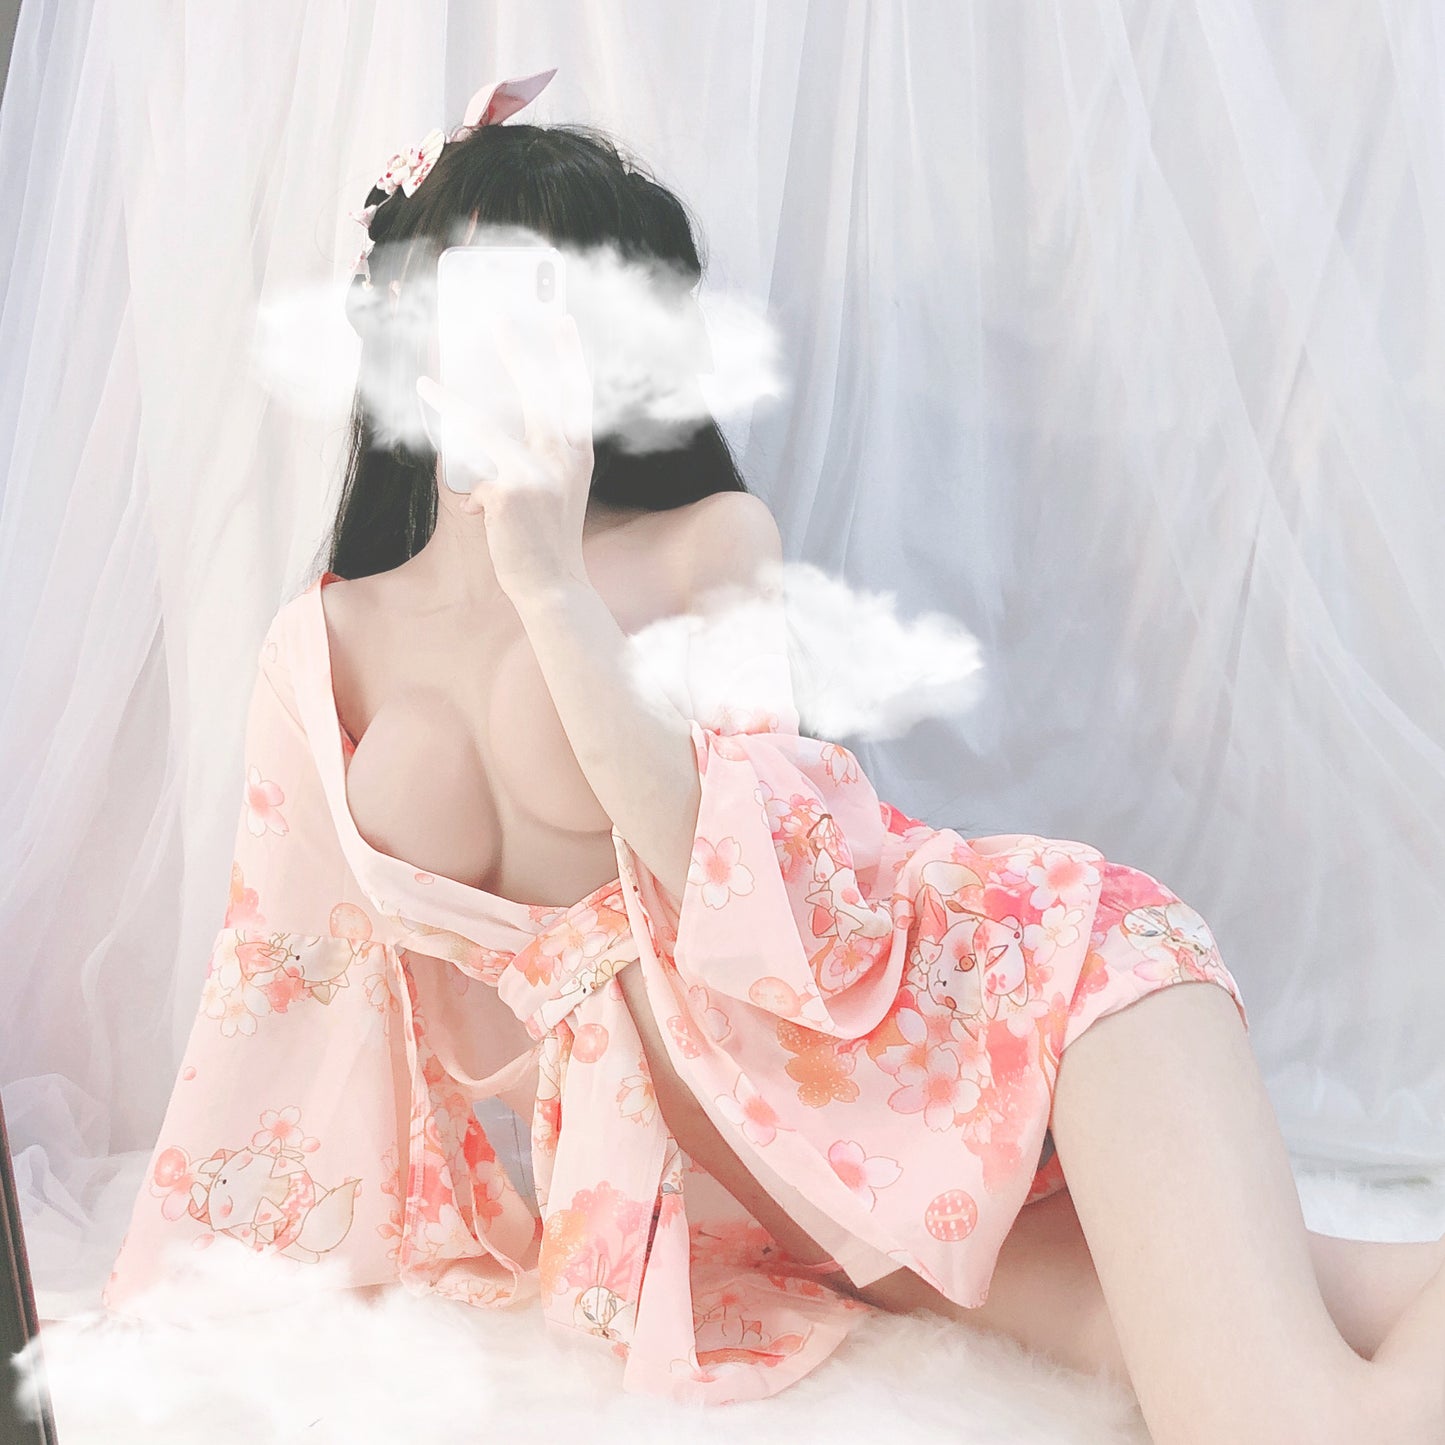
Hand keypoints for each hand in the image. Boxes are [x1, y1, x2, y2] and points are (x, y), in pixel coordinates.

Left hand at [416, 311, 594, 599]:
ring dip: (450, 401)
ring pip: (486, 424)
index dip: (569, 355)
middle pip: (537, 392)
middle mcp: (563, 457)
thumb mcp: (555, 493)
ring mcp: (538, 472)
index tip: (560, 320)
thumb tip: (482, 445)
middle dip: (516, 353)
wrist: (555, 585)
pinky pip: (475, 481)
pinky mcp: (511, 492)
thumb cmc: (549, 540)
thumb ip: (532, 462)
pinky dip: (474, 501)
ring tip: (426, 379)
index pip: (578, 394)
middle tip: (498, 319)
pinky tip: (479, 516)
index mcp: (578, 455)